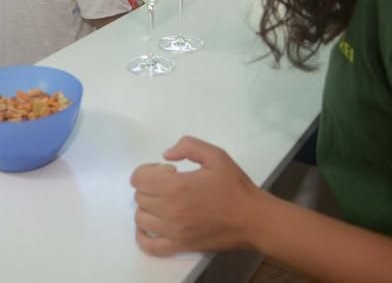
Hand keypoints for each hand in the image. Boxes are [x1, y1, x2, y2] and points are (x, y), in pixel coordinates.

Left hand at [130, 136, 260, 256]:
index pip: (139, 178)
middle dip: (150, 186)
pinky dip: (142, 236)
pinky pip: (149, 246)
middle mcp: (169, 210)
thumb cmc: (235, 186)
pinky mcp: (179, 246)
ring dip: (148, 207)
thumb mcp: (216, 155)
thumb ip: (188, 146)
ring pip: (141, 219)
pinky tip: (152, 225)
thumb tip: (166, 155)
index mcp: (176, 186)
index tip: (168, 171)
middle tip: (171, 184)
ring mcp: (173, 231)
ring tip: (165, 203)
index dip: (149, 170)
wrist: (252, 219)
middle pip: (140, 196)